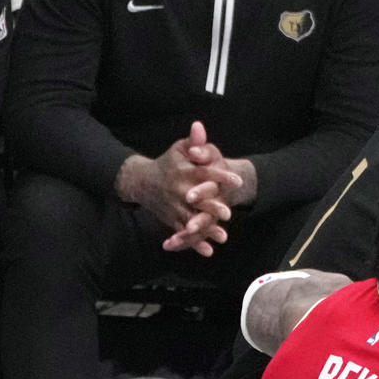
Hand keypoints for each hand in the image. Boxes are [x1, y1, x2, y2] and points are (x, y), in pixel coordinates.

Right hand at [116, 121, 241, 253]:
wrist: (141, 181)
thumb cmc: (167, 162)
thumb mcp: (179, 149)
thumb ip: (193, 142)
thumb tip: (199, 126)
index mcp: (184, 172)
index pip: (204, 173)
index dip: (220, 176)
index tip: (237, 180)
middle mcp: (180, 190)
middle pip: (197, 200)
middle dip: (211, 207)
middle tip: (227, 213)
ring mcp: (175, 207)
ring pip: (192, 219)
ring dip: (206, 229)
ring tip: (223, 237)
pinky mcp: (172, 219)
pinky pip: (184, 233)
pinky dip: (195, 243)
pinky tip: (209, 251)